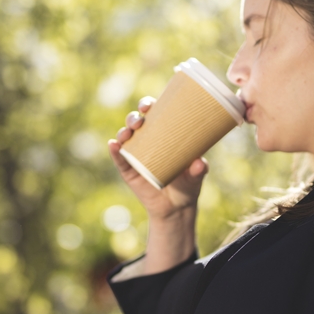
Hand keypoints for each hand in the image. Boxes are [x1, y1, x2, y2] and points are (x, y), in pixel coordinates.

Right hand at [108, 96, 208, 222]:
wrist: (176, 208)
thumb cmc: (188, 184)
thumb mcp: (195, 177)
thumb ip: (199, 170)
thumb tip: (199, 163)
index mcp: (163, 134)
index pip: (153, 114)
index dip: (147, 105)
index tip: (148, 106)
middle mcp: (146, 141)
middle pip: (136, 122)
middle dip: (134, 117)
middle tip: (139, 121)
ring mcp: (135, 155)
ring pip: (125, 137)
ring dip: (123, 132)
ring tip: (127, 134)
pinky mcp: (128, 170)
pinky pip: (119, 158)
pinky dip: (114, 150)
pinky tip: (113, 145)